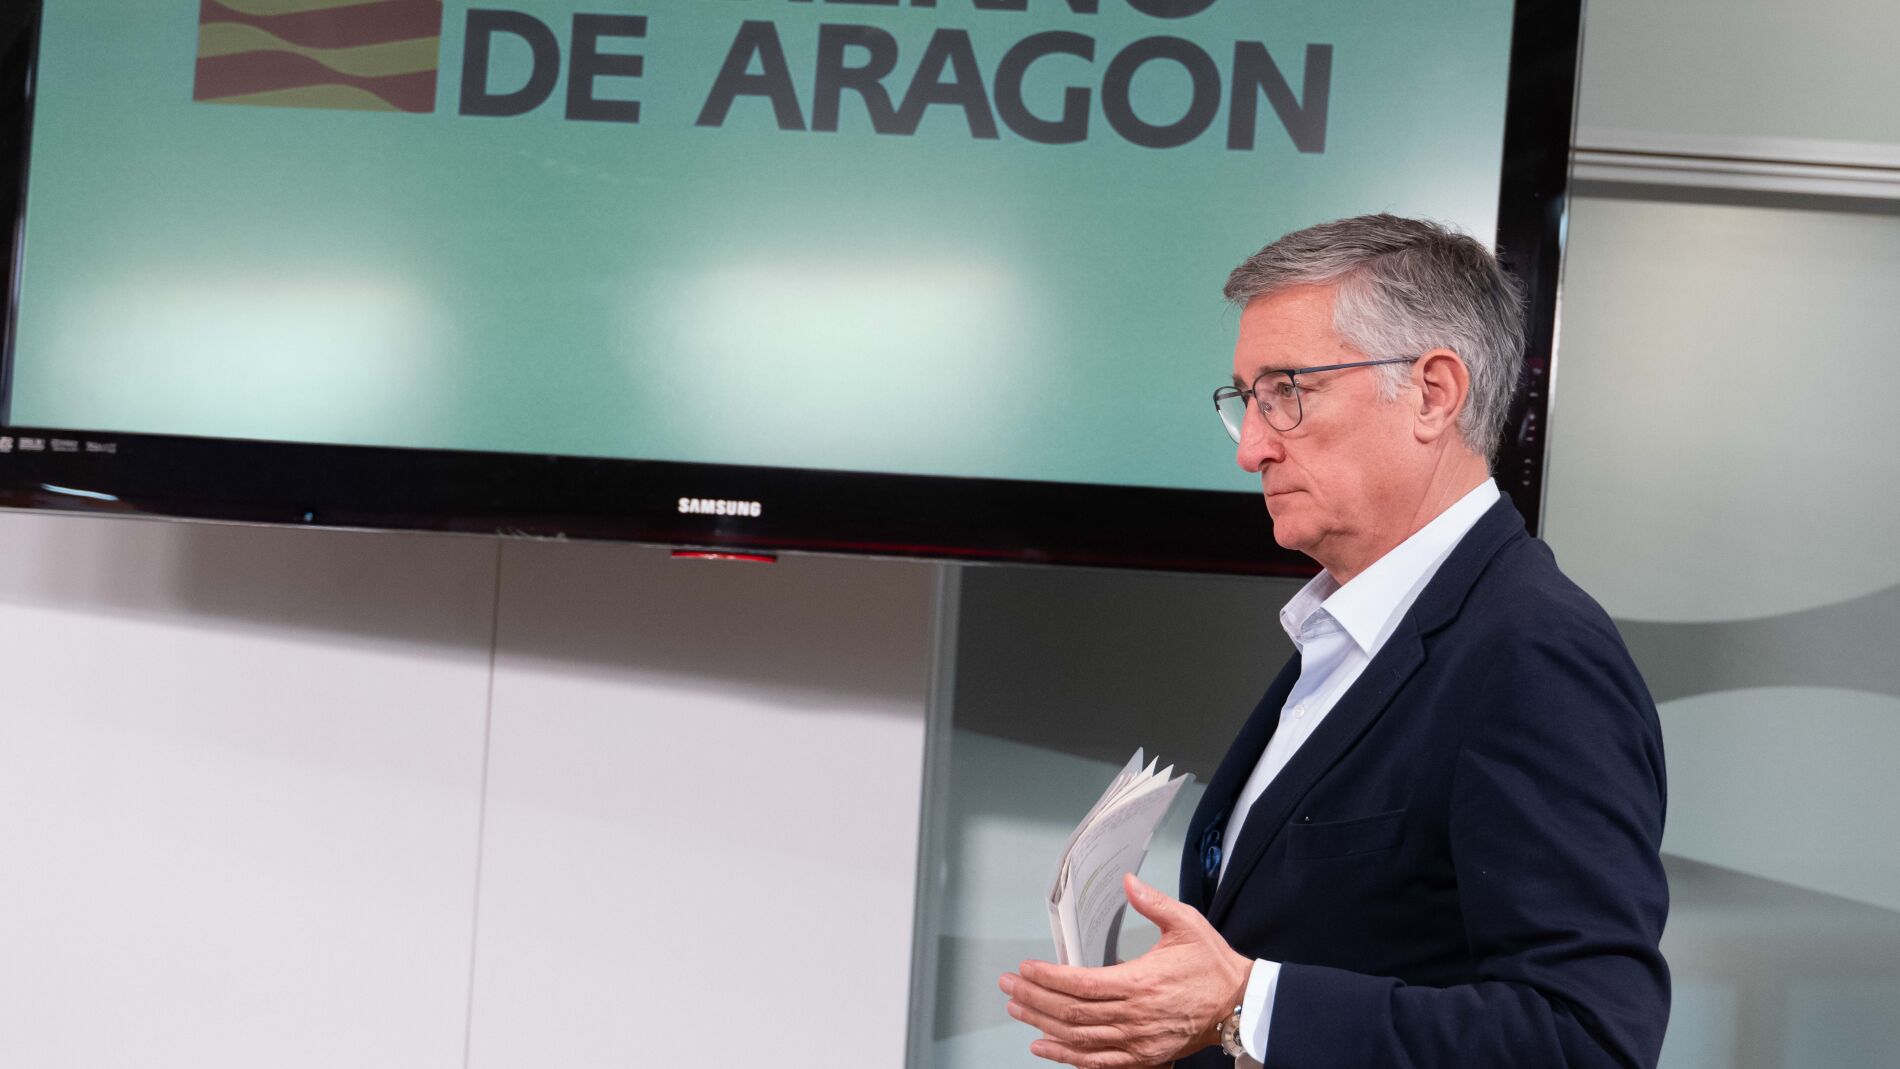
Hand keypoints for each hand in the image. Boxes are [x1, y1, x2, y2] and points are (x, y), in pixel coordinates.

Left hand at [999, 873, 1252, 1067]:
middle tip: (1008, 987)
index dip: (1048, 978)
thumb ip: (1154, 903)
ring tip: (1018, 1010)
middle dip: (1034, 999)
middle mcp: (1135, 1015)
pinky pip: (1097, 1061)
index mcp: (1141, 982)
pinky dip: (1067, 1056)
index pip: (1081, 983)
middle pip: (1072, 1012)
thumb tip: (1127, 881)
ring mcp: (1137, 1040)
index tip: (1024, 970)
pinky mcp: (1143, 1057)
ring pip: (1079, 1038)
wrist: (1241, 1005)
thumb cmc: (1212, 965)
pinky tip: (1043, 1047)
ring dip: (1043, 1025)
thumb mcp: (1187, 924)